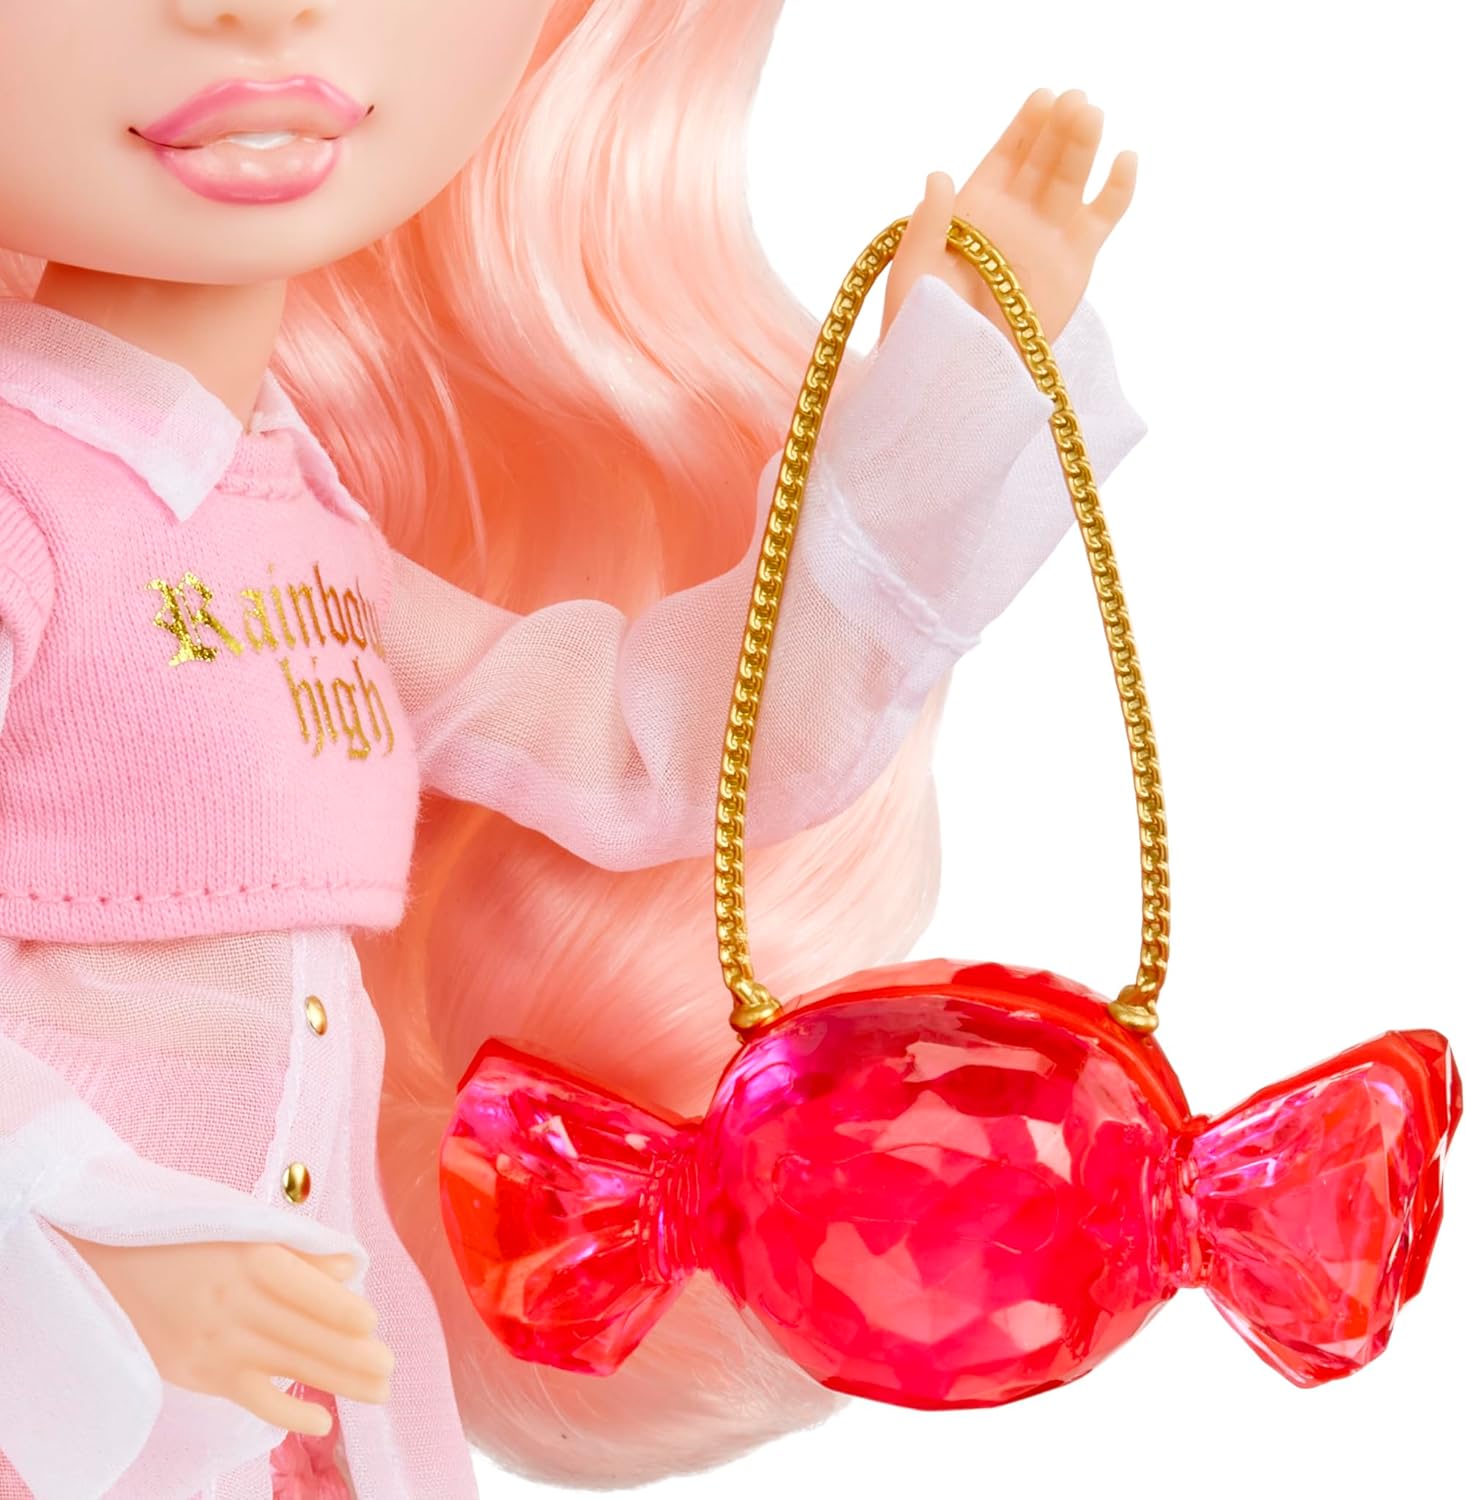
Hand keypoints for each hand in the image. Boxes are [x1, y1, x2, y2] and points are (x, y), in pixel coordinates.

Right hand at [54, 1232, 392, 1437]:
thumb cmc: (185, 1235)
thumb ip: (297, 1247)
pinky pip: (253, 1398)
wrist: (105, 1262)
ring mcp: (217, 1343)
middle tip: (391, 1367)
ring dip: (338, 1382)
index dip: (341, 1310)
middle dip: (353, 1354)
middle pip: (305, 1334)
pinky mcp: (200, 1373)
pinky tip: (323, 1422)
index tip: (372, 1323)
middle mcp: (235, 1303)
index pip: (306, 1291)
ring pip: (289, 1366)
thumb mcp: (240, 1225)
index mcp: (248, 1258)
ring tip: (380, 1390)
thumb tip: (349, 1267)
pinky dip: (288, 1413)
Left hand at [880, 87, 1137, 349]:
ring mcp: (1048, 238)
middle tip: (1074, 100)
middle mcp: (1016, 217)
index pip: (1005, 157)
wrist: (957, 378)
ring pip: (1072, 180)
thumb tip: (939, 176)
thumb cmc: (922, 330)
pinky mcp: (1077, 264)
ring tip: (1091, 115)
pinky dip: (1118, 189)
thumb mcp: (913, 275)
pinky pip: (1104, 217)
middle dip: (1058, 129)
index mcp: (975, 211)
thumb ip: (926, 227)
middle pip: (1043, 161)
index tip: (1041, 98)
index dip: (1024, 127)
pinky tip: (1125, 159)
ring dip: (1083, 147)